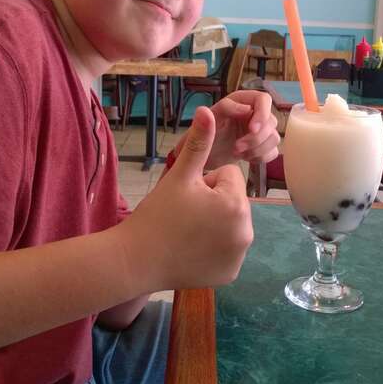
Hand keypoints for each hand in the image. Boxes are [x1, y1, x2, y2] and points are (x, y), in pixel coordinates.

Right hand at [121, 106, 253, 290]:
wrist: (135, 261)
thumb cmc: (156, 214)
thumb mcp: (179, 175)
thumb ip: (198, 143)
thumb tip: (207, 109)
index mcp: (236, 204)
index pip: (229, 177)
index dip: (205, 182)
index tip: (186, 197)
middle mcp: (246, 231)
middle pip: (233, 201)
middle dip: (214, 203)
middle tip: (185, 214)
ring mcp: (240, 255)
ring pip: (232, 224)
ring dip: (215, 224)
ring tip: (187, 231)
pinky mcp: (231, 274)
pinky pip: (228, 250)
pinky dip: (214, 249)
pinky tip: (191, 250)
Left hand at [204, 90, 279, 169]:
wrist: (197, 157)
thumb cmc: (200, 134)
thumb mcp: (210, 118)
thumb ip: (225, 108)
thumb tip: (246, 108)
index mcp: (241, 101)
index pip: (264, 99)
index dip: (262, 113)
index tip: (252, 129)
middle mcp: (253, 114)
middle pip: (271, 121)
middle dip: (256, 137)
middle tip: (236, 147)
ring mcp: (258, 132)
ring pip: (274, 138)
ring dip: (257, 148)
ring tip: (237, 153)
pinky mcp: (260, 148)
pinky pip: (272, 152)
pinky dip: (260, 157)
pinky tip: (245, 158)